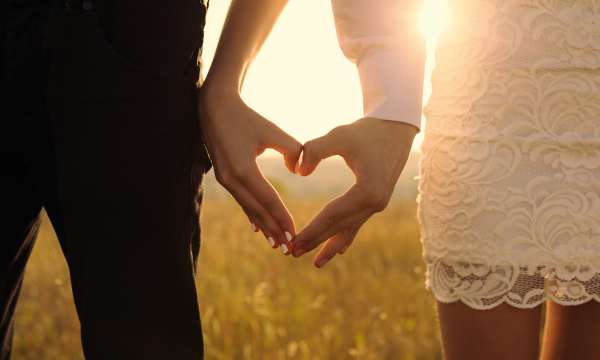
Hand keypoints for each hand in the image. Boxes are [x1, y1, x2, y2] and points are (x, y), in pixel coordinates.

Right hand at [198, 86, 301, 251]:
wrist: (215, 108)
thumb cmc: (247, 117)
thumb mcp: (272, 130)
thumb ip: (292, 150)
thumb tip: (299, 171)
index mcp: (244, 169)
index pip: (268, 200)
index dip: (282, 218)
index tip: (295, 235)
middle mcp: (232, 179)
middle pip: (257, 210)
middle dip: (274, 230)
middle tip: (289, 249)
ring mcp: (225, 180)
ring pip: (248, 208)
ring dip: (263, 226)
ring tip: (276, 243)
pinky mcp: (223, 177)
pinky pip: (241, 200)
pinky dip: (251, 214)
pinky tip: (257, 227)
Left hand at [292, 118, 416, 266]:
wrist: (396, 127)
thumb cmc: (367, 130)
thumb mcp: (339, 135)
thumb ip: (314, 150)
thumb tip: (299, 172)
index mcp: (368, 190)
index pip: (333, 215)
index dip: (312, 230)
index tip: (294, 241)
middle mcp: (376, 203)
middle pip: (340, 227)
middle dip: (317, 241)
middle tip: (293, 253)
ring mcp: (377, 204)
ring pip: (350, 229)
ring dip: (331, 245)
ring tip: (315, 262)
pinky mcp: (376, 201)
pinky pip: (357, 223)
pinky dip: (345, 236)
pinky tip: (338, 250)